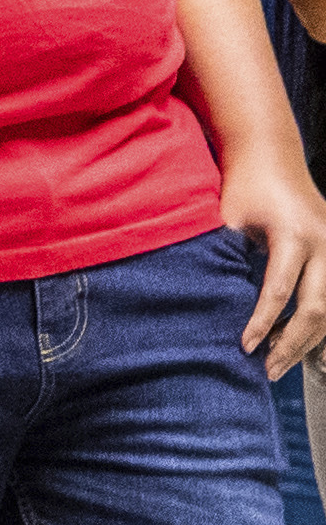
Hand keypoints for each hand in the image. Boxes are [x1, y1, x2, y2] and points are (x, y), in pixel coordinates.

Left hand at [224, 156, 325, 376]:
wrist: (270, 155)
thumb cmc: (242, 187)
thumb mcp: (227, 221)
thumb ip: (225, 259)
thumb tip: (211, 307)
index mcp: (293, 235)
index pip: (279, 290)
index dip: (262, 323)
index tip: (245, 348)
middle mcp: (324, 242)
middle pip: (316, 306)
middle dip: (292, 342)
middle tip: (267, 369)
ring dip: (309, 339)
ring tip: (280, 363)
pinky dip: (323, 325)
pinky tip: (308, 349)